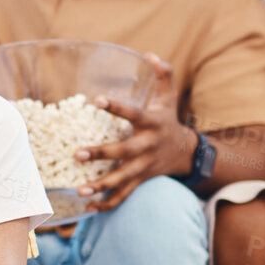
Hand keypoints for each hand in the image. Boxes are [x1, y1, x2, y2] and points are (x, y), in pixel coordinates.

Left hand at [77, 55, 196, 209]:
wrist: (186, 153)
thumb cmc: (168, 121)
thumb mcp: (168, 98)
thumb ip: (163, 75)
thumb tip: (150, 54)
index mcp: (151, 124)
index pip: (132, 113)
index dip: (116, 107)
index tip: (97, 99)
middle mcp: (146, 147)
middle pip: (123, 152)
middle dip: (101, 154)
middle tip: (77, 154)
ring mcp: (143, 167)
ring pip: (122, 180)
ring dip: (101, 186)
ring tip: (80, 191)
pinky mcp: (140, 181)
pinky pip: (124, 196)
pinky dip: (108, 204)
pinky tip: (89, 209)